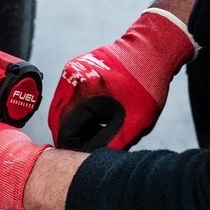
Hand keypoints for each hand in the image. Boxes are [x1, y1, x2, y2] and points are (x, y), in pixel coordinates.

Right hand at [48, 8, 197, 150]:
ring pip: (61, 107)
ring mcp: (71, 71)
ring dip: (73, 121)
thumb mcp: (133, 124)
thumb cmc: (146, 84)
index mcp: (82, 95)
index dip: (72, 148)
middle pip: (57, 120)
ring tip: (96, 129)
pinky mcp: (75, 67)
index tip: (83, 155)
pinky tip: (97, 113)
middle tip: (88, 145)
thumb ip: (108, 145)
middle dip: (71, 135)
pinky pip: (68, 94)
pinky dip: (77, 107)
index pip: (63, 132)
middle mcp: (70, 81)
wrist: (152, 51)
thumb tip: (88, 158)